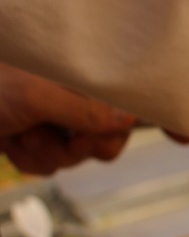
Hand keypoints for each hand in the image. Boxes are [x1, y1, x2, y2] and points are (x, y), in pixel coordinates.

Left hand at [0, 63, 138, 174]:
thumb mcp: (35, 96)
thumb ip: (86, 109)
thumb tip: (130, 119)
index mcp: (77, 72)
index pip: (122, 108)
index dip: (110, 130)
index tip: (83, 136)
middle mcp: (70, 93)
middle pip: (103, 140)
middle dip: (69, 147)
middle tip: (41, 132)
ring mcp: (51, 116)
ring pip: (73, 156)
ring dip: (41, 152)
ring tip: (15, 132)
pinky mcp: (33, 136)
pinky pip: (47, 164)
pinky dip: (25, 157)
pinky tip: (7, 140)